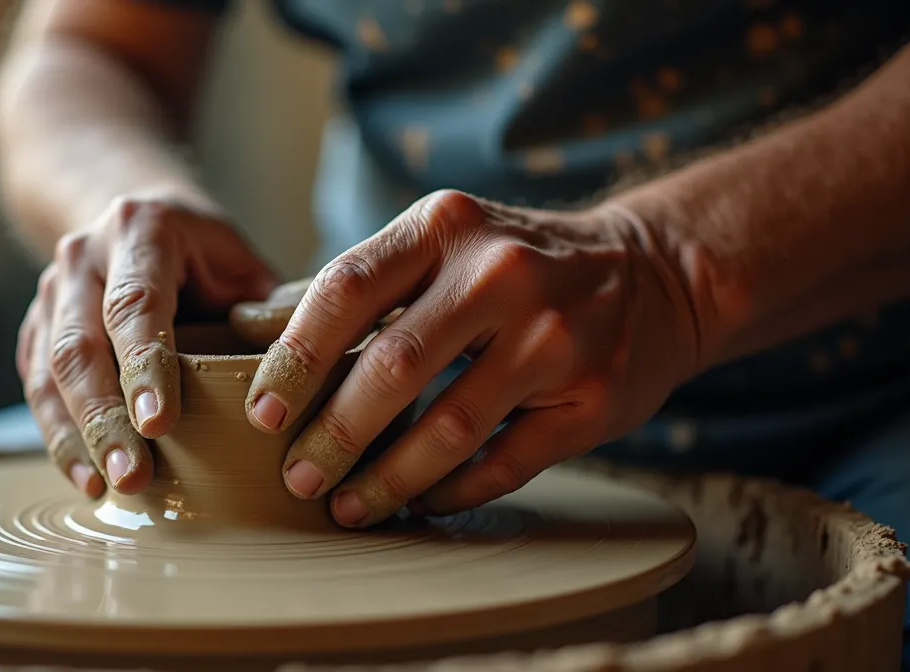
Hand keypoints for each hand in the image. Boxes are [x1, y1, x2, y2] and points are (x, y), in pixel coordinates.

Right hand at [18, 195, 276, 496]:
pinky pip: (37, 385)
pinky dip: (59, 436)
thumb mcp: (242, 261)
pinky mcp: (35, 327)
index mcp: (141, 231)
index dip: (144, 364)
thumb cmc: (203, 253)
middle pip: (80, 343)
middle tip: (132, 475)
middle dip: (105, 416)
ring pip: (49, 369)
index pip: (135, 302)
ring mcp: (50, 291)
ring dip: (77, 435)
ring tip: (105, 486)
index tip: (158, 424)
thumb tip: (305, 377)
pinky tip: (86, 476)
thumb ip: (268, 311)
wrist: (135, 215)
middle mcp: (83, 256)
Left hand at [244, 190, 700, 526]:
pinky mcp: (594, 397)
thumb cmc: (513, 266)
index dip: (295, 358)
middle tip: (298, 477)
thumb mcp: (444, 242)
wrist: (652, 274)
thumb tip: (257, 337)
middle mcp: (501, 273)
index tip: (262, 414)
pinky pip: (506, 463)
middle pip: (394, 366)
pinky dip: (453, 491)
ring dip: (388, 479)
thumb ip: (367, 284)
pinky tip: (420, 503)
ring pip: (450, 427)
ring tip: (347, 506)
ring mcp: (555, 336)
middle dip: (333, 434)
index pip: (347, 288)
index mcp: (445, 227)